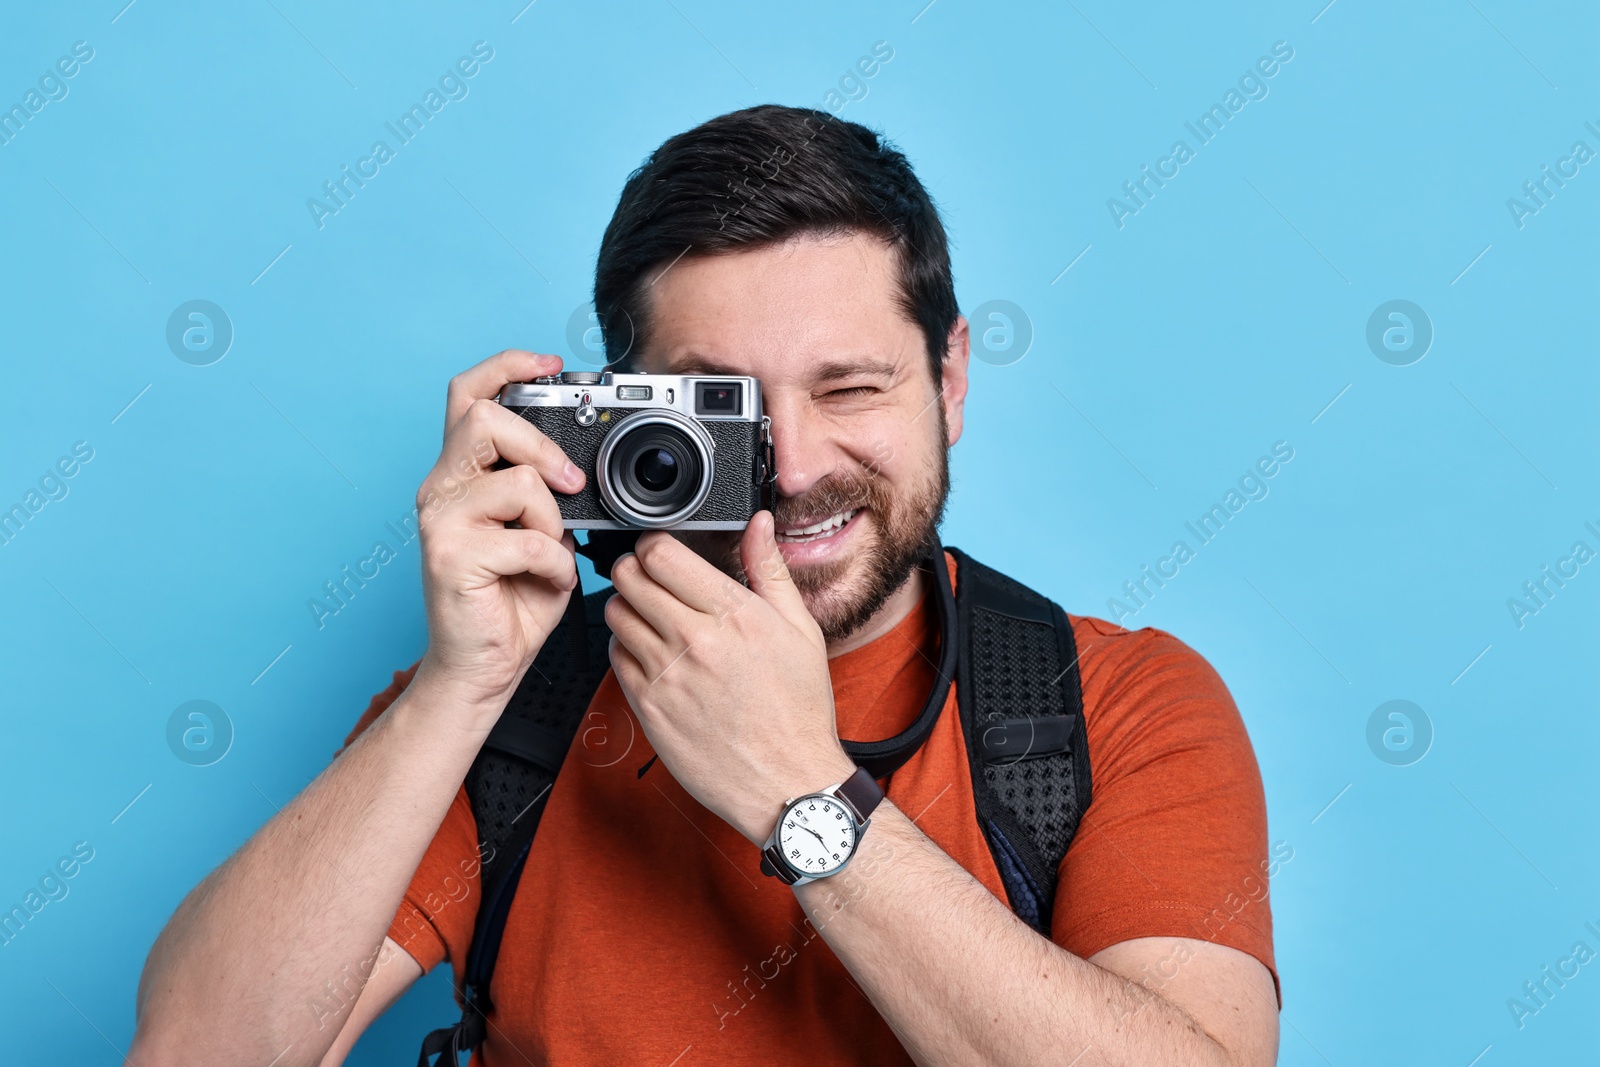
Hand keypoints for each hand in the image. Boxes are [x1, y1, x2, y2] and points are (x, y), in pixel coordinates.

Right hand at [413, 350, 588, 716]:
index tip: (549, 363)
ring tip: (551, 554)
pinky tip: (547, 582)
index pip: (468, 395)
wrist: (483, 668)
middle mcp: (440, 490)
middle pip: (485, 418)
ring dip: (553, 521)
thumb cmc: (511, 602)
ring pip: (517, 481)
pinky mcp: (449, 556)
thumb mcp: (539, 533)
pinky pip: (526, 538)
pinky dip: (554, 563)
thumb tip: (577, 464)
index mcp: (460, 476)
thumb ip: (546, 492)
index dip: (506, 365)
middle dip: (542, 444)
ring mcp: (440, 522)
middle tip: (570, 482)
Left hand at [606, 512, 855, 844]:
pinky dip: (625, 648)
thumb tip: (760, 524)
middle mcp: (696, 640)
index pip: (662, 554)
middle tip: (649, 578)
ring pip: (615, 613)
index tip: (661, 551)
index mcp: (734, 614)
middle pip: (629, 576)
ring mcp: (667, 675)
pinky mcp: (648, 707)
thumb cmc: (798, 711)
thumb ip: (771, 570)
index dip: (655, 544)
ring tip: (651, 616)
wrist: (787, 782)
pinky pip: (613, 657)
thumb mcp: (801, 631)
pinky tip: (652, 654)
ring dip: (627, 606)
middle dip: (635, 569)